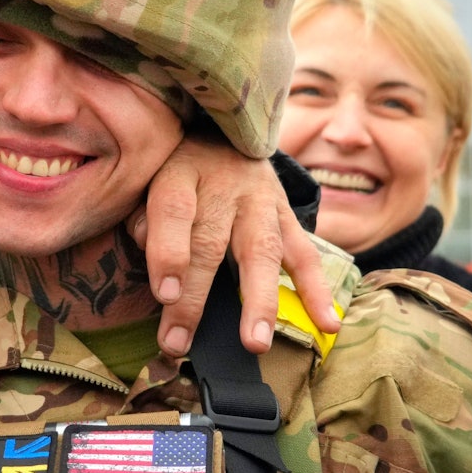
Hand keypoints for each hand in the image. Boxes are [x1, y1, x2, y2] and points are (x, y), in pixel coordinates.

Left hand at [131, 133, 340, 355]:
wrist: (225, 130)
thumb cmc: (175, 166)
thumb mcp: (149, 177)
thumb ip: (144, 220)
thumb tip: (158, 272)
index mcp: (181, 172)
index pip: (174, 211)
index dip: (167, 252)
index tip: (163, 294)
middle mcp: (224, 185)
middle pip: (210, 242)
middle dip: (194, 298)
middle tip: (179, 342)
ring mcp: (261, 201)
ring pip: (261, 251)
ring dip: (259, 301)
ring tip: (255, 342)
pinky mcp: (287, 215)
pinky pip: (304, 255)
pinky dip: (317, 291)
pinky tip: (326, 324)